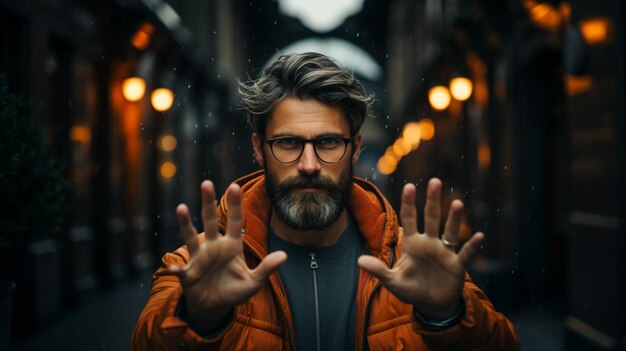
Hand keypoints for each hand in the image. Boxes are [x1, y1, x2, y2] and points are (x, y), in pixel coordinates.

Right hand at [169, 181, 286, 332]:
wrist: (215, 306)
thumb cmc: (234, 290)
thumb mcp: (253, 282)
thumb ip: (266, 268)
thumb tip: (284, 255)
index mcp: (231, 246)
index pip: (234, 221)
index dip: (235, 205)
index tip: (235, 186)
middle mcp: (214, 246)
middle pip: (210, 220)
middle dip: (208, 203)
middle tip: (206, 183)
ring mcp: (199, 258)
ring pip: (191, 237)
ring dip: (185, 223)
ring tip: (182, 208)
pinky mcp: (188, 273)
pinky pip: (180, 269)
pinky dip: (176, 268)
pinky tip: (173, 268)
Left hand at [358, 178, 483, 318]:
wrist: (431, 304)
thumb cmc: (411, 289)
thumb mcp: (393, 281)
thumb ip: (379, 271)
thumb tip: (359, 261)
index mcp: (412, 243)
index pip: (409, 219)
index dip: (409, 203)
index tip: (409, 186)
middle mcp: (429, 243)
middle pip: (431, 218)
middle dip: (432, 201)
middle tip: (435, 181)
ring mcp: (444, 252)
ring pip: (449, 232)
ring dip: (453, 218)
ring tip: (457, 203)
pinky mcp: (457, 265)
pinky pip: (465, 254)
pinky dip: (472, 246)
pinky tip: (479, 236)